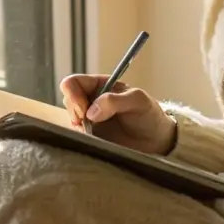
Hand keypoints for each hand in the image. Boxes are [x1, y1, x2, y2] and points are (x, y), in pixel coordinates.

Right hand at [59, 74, 177, 155]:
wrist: (156, 142)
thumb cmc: (149, 116)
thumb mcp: (137, 101)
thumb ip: (114, 101)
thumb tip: (91, 112)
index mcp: (100, 85)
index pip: (74, 82)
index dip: (73, 94)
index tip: (84, 109)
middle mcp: (91, 100)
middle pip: (67, 99)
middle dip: (74, 110)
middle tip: (88, 122)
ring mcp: (89, 119)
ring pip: (69, 117)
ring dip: (77, 124)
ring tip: (93, 132)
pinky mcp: (90, 136)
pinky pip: (75, 134)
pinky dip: (80, 137)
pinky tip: (94, 139)